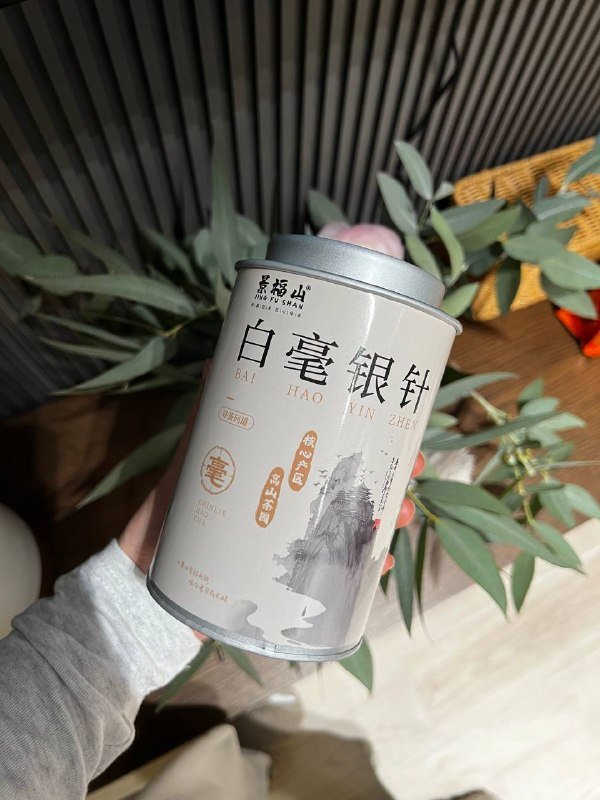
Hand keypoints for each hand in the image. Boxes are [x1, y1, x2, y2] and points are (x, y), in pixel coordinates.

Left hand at [119, 397, 423, 629]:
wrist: (148, 574)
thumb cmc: (173, 510)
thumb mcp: (193, 459)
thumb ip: (209, 415)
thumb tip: (223, 358)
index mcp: (278, 469)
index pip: (333, 447)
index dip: (372, 435)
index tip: (401, 424)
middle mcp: (292, 503)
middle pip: (353, 486)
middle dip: (390, 476)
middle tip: (414, 472)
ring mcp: (293, 541)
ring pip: (352, 528)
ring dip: (385, 521)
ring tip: (402, 518)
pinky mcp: (288, 579)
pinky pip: (333, 574)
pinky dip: (358, 570)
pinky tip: (378, 564)